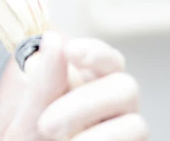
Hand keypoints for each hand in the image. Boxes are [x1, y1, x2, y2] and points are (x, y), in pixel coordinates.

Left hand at [5, 32, 147, 140]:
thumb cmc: (33, 140)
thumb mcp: (32, 113)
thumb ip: (44, 83)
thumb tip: (53, 38)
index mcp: (94, 85)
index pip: (108, 59)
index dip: (95, 52)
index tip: (70, 50)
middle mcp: (116, 107)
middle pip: (126, 88)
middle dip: (85, 103)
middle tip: (45, 124)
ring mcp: (126, 133)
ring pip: (137, 124)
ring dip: (95, 135)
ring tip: (58, 140)